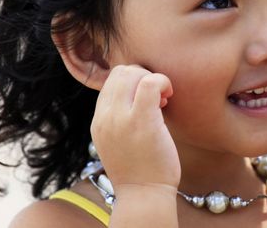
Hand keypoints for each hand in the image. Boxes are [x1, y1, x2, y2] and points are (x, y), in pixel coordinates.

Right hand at [90, 65, 179, 191]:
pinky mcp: (142, 120)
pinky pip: (150, 82)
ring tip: (162, 100)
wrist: (144, 194)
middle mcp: (105, 117)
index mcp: (98, 120)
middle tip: (157, 97)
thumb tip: (137, 94)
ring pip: (132, 72)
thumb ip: (119, 118)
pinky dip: (163, 82)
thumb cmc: (139, 169)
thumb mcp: (117, 141)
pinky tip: (168, 98)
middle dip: (142, 76)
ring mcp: (121, 118)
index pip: (111, 81)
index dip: (132, 82)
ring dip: (152, 79)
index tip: (147, 100)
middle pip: (120, 72)